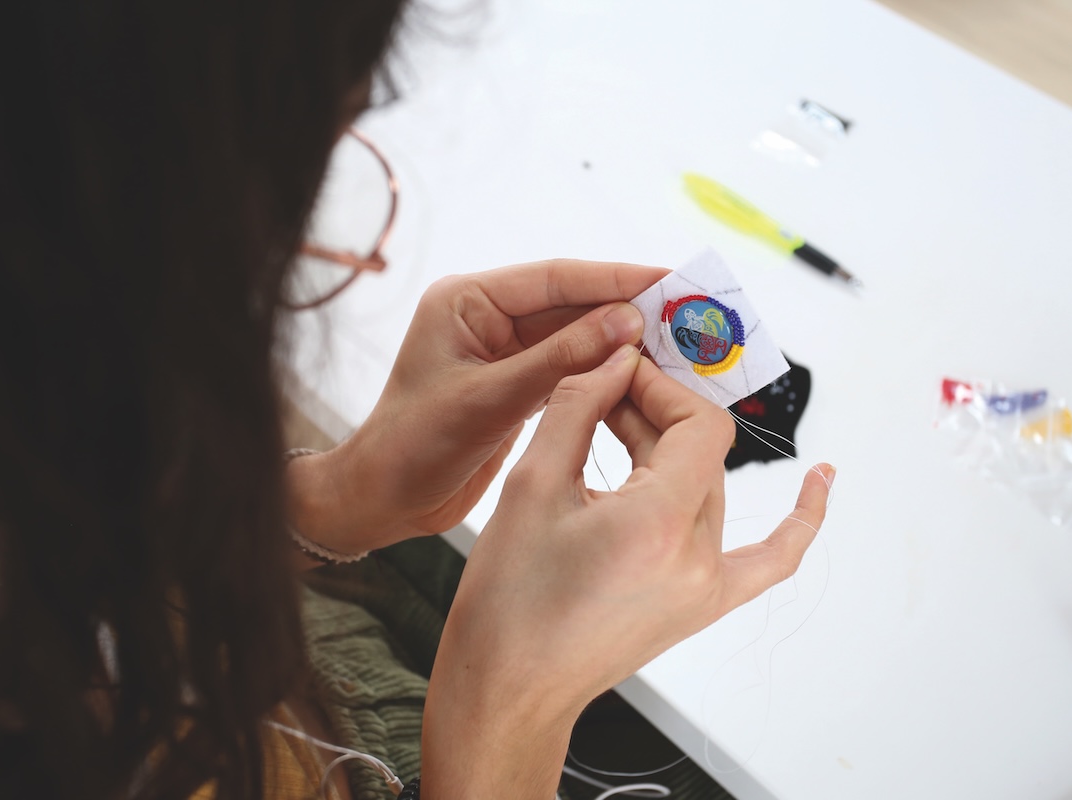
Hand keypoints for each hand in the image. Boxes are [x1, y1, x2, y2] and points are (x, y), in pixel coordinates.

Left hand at [286, 259, 667, 554]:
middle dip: (628, 308)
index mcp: (467, 301)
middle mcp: (487, 318)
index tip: (670, 282)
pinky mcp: (514, 384)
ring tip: (680, 343)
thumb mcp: (490, 400)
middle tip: (690, 311)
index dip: (616, 279)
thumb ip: (559, 359)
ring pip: (575, 336)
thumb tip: (626, 322)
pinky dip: (605, 372)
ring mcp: (502, 351)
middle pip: (571, 303)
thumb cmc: (414, 447)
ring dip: (622, 341)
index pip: (555, 278)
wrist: (381, 501)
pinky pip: (570, 368)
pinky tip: (644, 374)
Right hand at [421, 347, 831, 797]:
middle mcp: (697, 558)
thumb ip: (576, 409)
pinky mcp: (704, 605)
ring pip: (711, 488)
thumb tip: (611, 363)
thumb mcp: (530, 486)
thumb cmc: (509, 602)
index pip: (697, 424)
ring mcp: (708, 586)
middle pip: (701, 452)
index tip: (620, 371)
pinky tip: (820, 482)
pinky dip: (798, 520)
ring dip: (673, 449)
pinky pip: (772, 559)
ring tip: (621, 424)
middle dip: (651, 411)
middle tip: (600, 393)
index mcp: (659, 525)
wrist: (511, 686)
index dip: (660, 386)